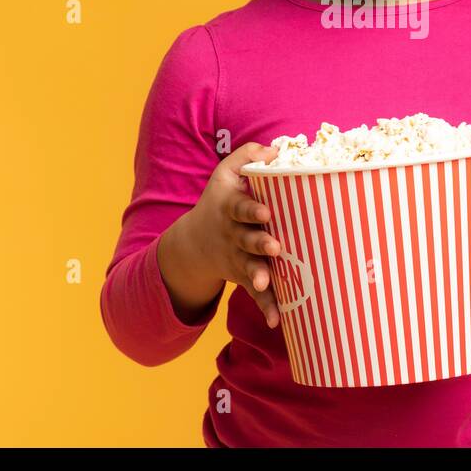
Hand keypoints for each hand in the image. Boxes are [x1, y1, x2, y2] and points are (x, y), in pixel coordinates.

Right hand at [188, 141, 284, 328]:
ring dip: (258, 276)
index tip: (267, 211)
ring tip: (266, 282)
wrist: (194, 243)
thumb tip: (276, 149)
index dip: (253, 209)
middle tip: (276, 246)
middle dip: (260, 243)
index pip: (241, 207)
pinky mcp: (244, 277)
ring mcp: (237, 258)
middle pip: (247, 239)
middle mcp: (233, 235)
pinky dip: (265, 307)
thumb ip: (247, 156)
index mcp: (230, 208)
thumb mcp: (225, 174)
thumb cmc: (220, 202)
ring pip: (249, 268)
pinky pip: (255, 294)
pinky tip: (275, 320)